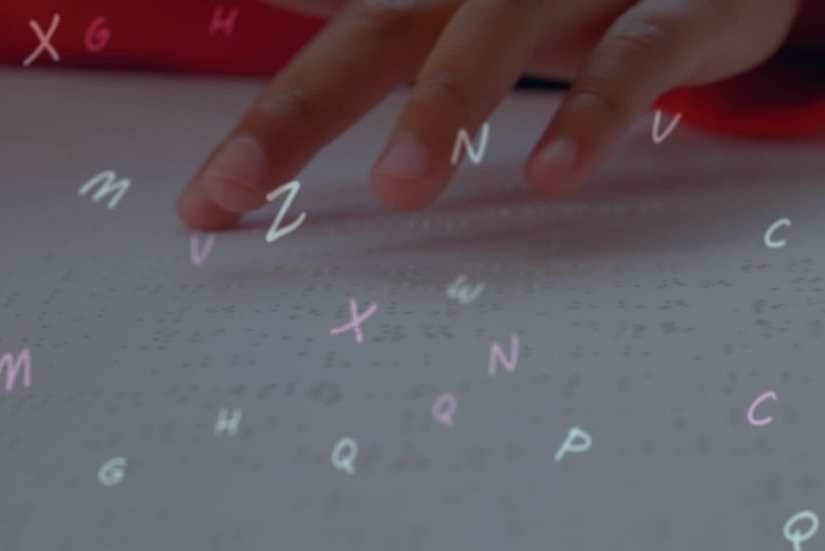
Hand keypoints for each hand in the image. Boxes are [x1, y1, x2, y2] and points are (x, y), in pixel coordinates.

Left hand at [176, 0, 803, 229]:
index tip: (205, 203)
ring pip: (494, 31)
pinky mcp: (672, 7)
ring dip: (445, 106)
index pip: (324, 41)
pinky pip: (631, 55)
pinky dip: (591, 111)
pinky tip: (552, 175)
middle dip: (300, 109)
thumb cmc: (556, 0)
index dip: (262, 121)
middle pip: (378, 28)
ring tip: (400, 188)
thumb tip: (273, 54)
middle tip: (236, 185)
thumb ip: (372, 33)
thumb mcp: (453, 15)